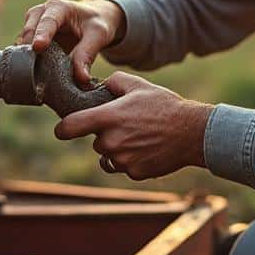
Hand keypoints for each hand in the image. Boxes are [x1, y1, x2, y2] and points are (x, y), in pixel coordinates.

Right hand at [17, 0, 124, 84]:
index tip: (38, 48)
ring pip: (23, 44)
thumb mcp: (98, 35)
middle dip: (30, 50)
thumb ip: (88, 54)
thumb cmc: (95, 24)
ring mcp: (32, 26)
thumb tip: (81, 79)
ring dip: (27, 59)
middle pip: (29, 32)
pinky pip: (24, 53)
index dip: (42, 34)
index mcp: (57, 7)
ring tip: (36, 77)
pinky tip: (35, 76)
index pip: (47, 21)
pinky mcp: (30, 40)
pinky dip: (28, 64)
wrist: (92, 21)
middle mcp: (40, 13)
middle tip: (35, 71)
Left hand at [53, 72, 211, 180]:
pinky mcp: (134, 173)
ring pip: (108, 156)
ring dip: (118, 149)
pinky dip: (131, 160)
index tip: (63, 130)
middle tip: (127, 125)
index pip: (69, 127)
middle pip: (95, 141)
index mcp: (108, 118)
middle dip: (106, 135)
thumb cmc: (165, 106)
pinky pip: (124, 167)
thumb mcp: (139, 85)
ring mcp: (122, 160)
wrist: (192, 132)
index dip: (62, 129)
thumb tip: (99, 84)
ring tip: (140, 137)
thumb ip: (114, 81)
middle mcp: (111, 141)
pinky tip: (147, 149)